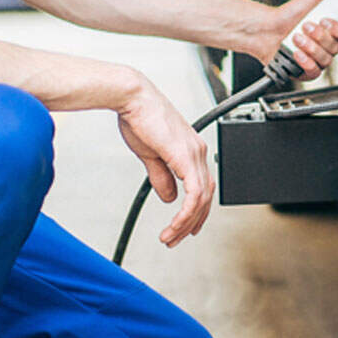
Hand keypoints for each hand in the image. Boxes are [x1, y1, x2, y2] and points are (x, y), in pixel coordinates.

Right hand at [115, 74, 215, 246]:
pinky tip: (175, 224)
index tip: (185, 227)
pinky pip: (194, 194)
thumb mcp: (150, 154)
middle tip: (176, 239)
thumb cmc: (139, 118)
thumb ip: (162, 176)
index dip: (197, 211)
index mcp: (191, 149)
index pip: (202, 187)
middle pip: (206, 196)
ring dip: (186, 222)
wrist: (132, 98)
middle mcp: (198, 151)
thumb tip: (169, 197)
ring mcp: (194, 153)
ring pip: (201, 199)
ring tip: (170, 237)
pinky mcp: (185, 157)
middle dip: (192, 222)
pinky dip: (186, 213)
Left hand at [254, 0, 337, 79]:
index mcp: (331, 29)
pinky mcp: (307, 70)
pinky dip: (305, 61)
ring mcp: (317, 58)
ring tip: (296, 37)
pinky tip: (296, 52)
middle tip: (306, 26)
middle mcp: (326, 45)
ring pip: (326, 59)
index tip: (326, 20)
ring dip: (309, 46)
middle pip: (336, 47)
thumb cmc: (287, 15)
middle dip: (319, 35)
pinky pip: (315, 71)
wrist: (265, 29)